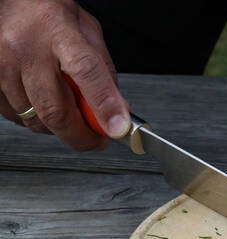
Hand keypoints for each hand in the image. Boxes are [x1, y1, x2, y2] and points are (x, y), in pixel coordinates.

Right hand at [0, 0, 128, 150]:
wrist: (16, 1)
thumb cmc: (52, 15)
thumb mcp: (89, 34)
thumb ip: (103, 72)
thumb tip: (115, 111)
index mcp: (59, 31)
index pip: (86, 72)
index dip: (104, 105)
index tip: (117, 128)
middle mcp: (26, 48)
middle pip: (55, 110)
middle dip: (81, 136)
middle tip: (96, 139)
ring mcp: (3, 64)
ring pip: (35, 119)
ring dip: (58, 127)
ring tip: (69, 111)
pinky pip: (15, 116)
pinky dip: (35, 119)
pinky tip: (43, 103)